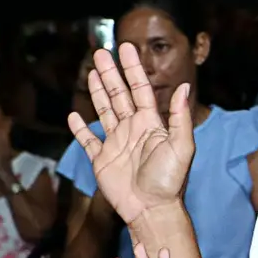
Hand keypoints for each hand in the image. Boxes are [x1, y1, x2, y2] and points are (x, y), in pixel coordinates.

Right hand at [68, 45, 194, 225]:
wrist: (152, 209)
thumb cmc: (170, 181)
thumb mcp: (182, 146)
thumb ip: (180, 117)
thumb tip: (183, 87)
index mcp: (151, 124)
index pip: (140, 89)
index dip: (132, 68)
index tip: (126, 48)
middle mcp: (132, 129)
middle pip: (118, 95)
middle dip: (110, 73)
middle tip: (101, 52)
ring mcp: (116, 143)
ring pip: (104, 111)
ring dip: (97, 92)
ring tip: (91, 72)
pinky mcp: (102, 160)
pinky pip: (88, 141)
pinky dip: (80, 129)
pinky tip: (74, 116)